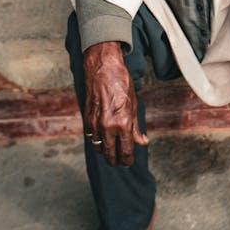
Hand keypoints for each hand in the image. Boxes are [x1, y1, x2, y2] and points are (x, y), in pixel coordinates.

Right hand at [82, 41, 148, 166]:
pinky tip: (102, 137)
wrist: (103, 69)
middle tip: (120, 161)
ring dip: (105, 151)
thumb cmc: (121, 83)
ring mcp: (95, 123)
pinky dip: (96, 141)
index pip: (125, 152)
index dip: (128, 160)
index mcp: (123, 123)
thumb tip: (142, 142)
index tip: (129, 161)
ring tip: (112, 149)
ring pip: (99, 148)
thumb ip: (136, 127)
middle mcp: (108, 126)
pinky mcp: (86, 119)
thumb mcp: (134, 105)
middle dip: (116, 160)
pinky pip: (91, 137)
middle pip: (110, 155)